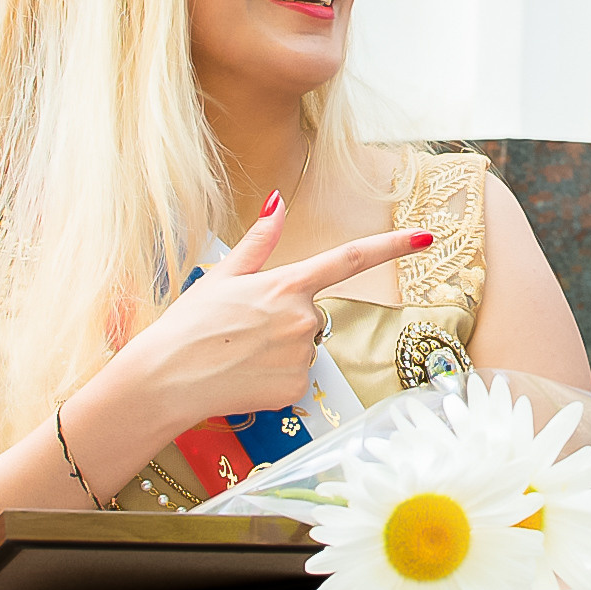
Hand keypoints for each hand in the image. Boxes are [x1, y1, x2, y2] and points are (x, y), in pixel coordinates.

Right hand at [106, 194, 431, 431]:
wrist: (162, 381)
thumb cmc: (187, 326)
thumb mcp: (222, 276)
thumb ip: (260, 241)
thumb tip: (278, 201)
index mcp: (287, 284)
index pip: (351, 258)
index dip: (394, 245)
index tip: (428, 236)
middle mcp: (302, 318)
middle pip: (313, 316)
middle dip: (285, 322)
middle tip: (242, 332)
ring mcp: (301, 356)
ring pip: (304, 349)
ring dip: (279, 351)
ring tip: (238, 356)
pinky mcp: (295, 388)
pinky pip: (297, 379)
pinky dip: (275, 379)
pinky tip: (244, 378)